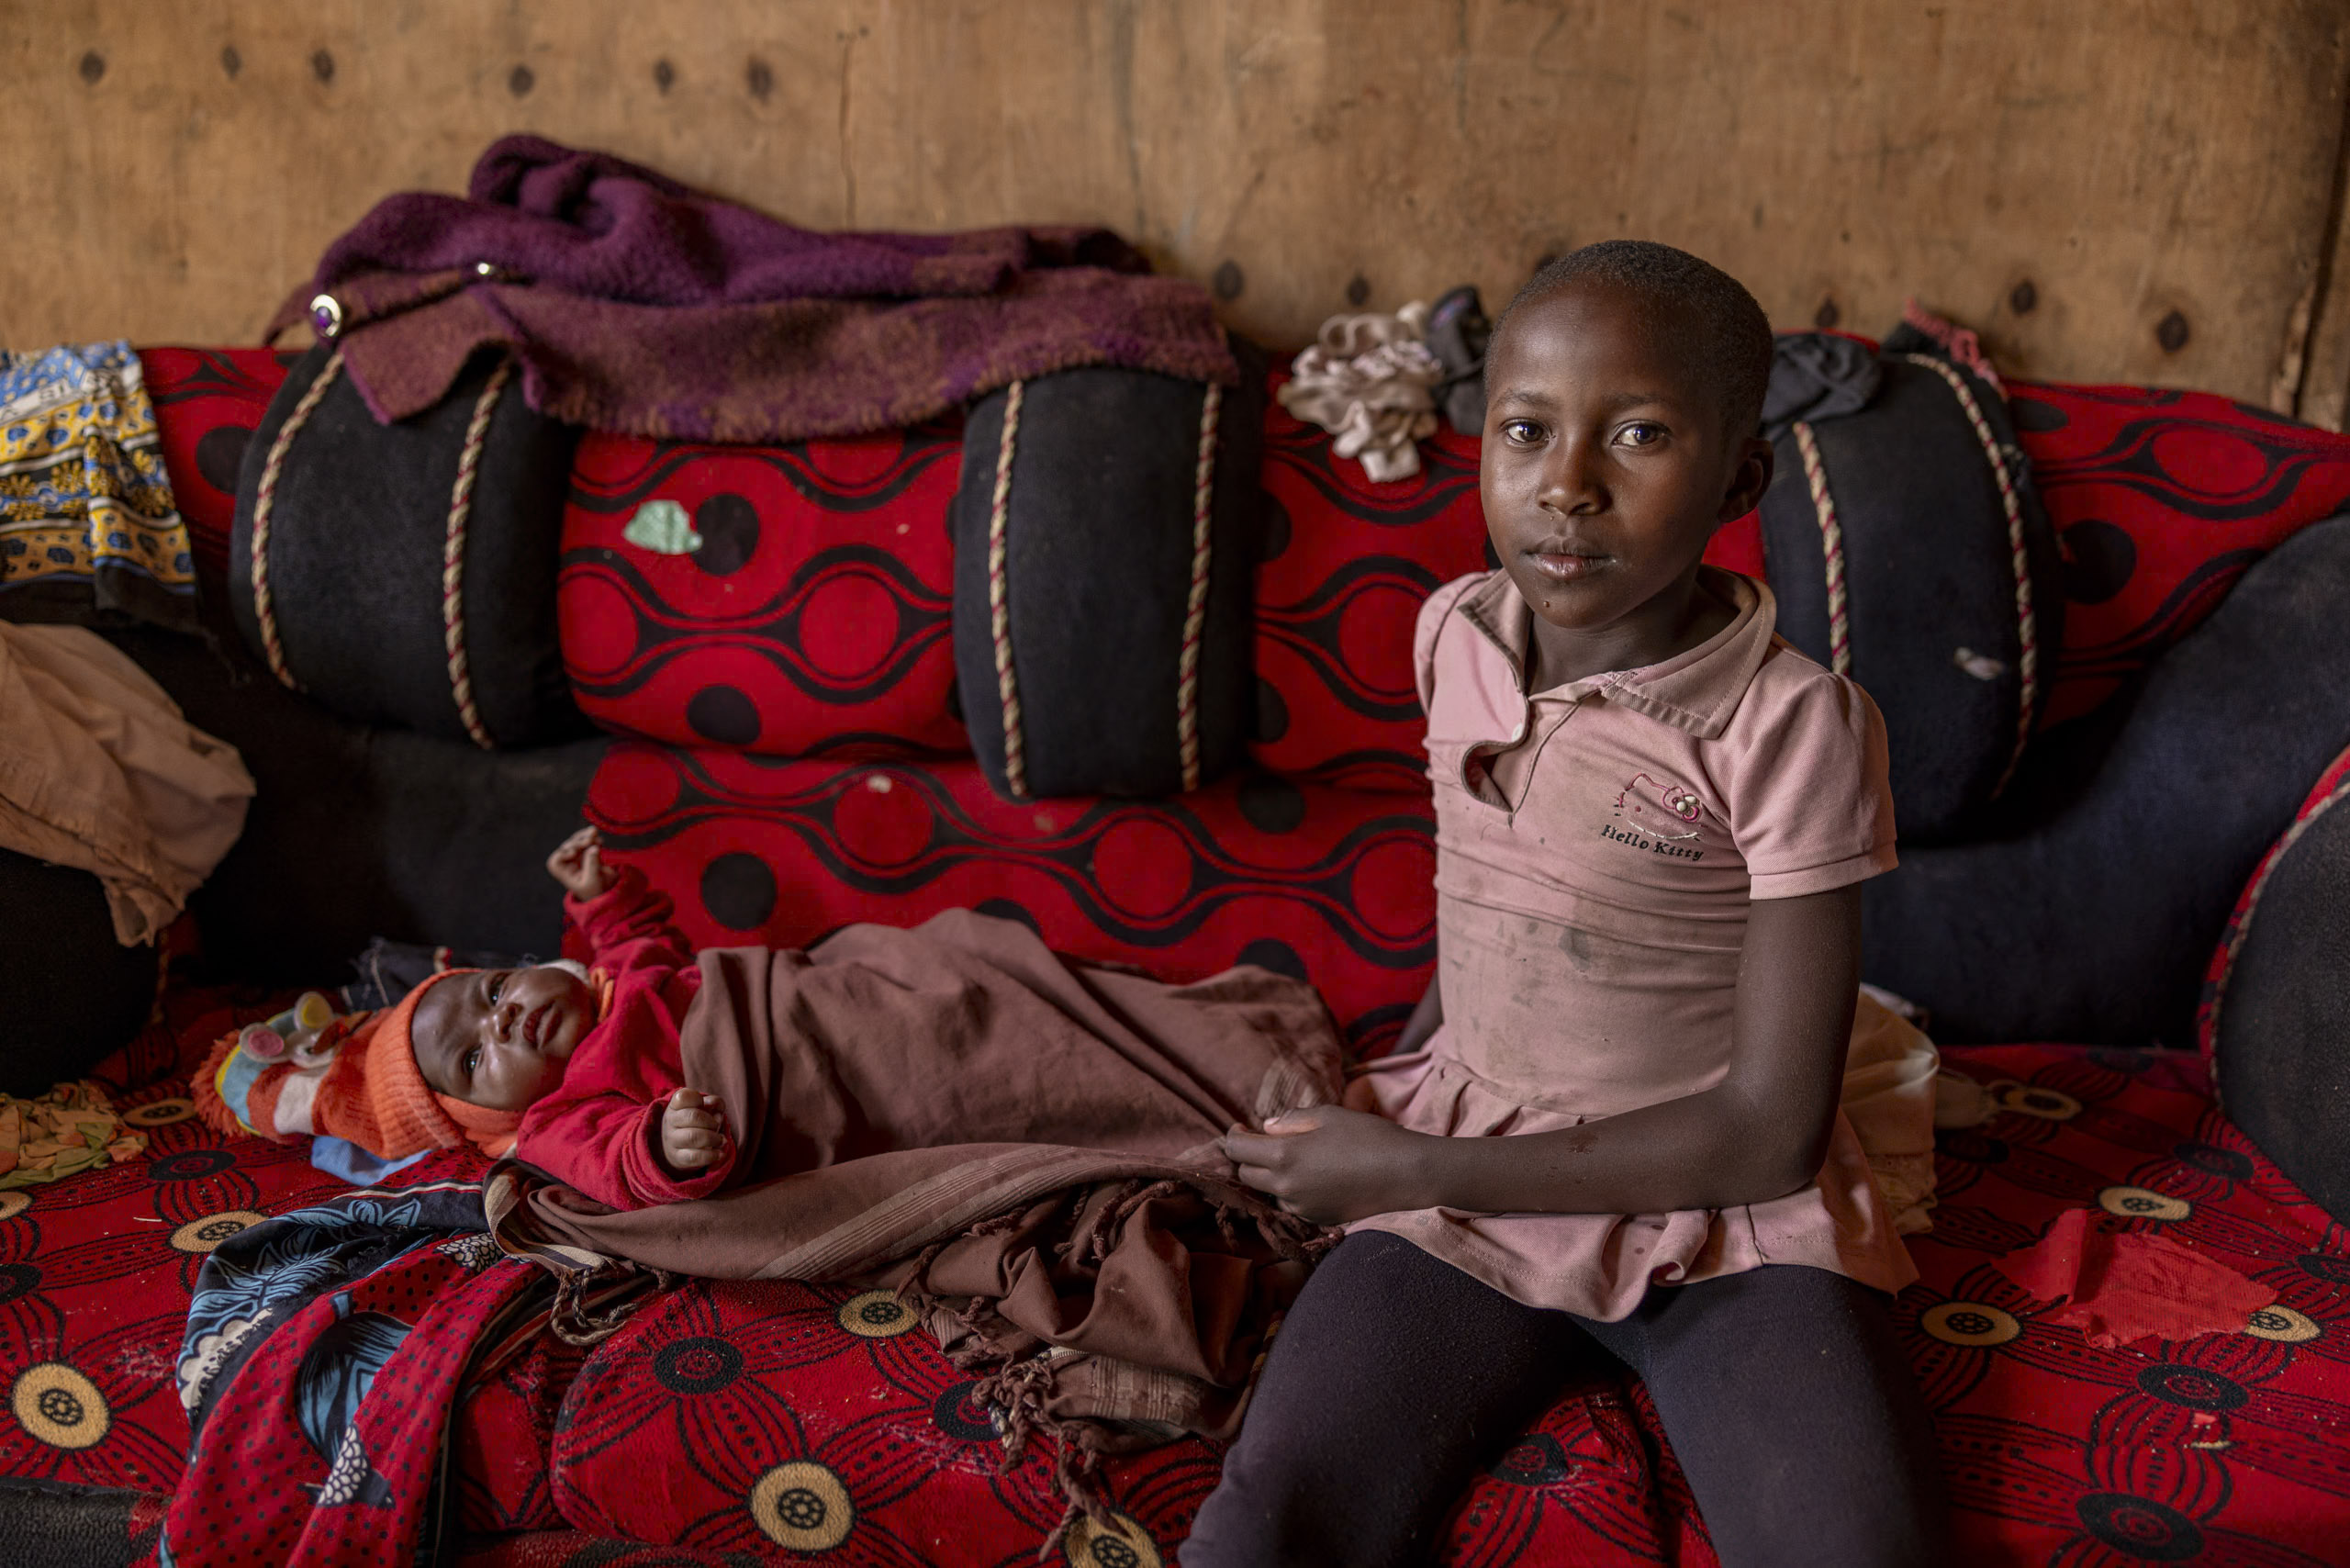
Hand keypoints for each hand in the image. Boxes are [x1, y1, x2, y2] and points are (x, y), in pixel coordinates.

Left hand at [547, 825, 610, 899]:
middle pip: (567, 847)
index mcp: (564, 873)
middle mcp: (567, 863)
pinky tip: (599, 839)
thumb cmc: (595, 891)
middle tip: (590, 840)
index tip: (574, 853)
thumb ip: (593, 865)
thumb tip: (594, 847)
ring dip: (584, 836)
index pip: (555, 861)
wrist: (605, 891)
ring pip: (576, 841)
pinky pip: (586, 841)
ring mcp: (576, 856)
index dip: (562, 854)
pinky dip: (591, 838)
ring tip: (594, 832)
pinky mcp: (586, 852)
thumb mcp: (593, 880)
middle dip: (578, 842)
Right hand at [659, 1087, 728, 1173]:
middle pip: (692, 1116)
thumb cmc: (694, 1122)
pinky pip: (694, 1157)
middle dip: (711, 1121)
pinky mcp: (678, 1158)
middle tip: (716, 1126)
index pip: (683, 1096)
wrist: (677, 1147)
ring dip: (713, 1138)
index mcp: (675, 1106)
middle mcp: (671, 1122)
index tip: (705, 1104)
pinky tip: (720, 1153)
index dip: (698, 1098)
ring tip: (721, 1140)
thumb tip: (716, 1107)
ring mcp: (672, 1140)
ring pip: (693, 1137)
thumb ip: (713, 1103)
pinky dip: (711, 1155)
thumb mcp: (703, 1108)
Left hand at [1219, 1105, 1431, 1225]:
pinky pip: (1292, 1204)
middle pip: (1246, 1175)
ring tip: (1296, 1158)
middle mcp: (1285, 1186)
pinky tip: (1316, 1176)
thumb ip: (1292, 1120)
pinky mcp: (1317, 1219)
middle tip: (1263, 1142)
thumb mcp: (1328, 1116)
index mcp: (1283, 1156)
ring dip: (1271, 1176)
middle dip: (1248, 1158)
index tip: (1241, 1128)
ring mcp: (1301, 1207)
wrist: (1405, 1174)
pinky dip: (1293, 1190)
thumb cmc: (1368, 1136)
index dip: (1233, 1136)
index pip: (1237, 1150)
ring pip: (1269, 1191)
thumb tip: (1267, 1128)